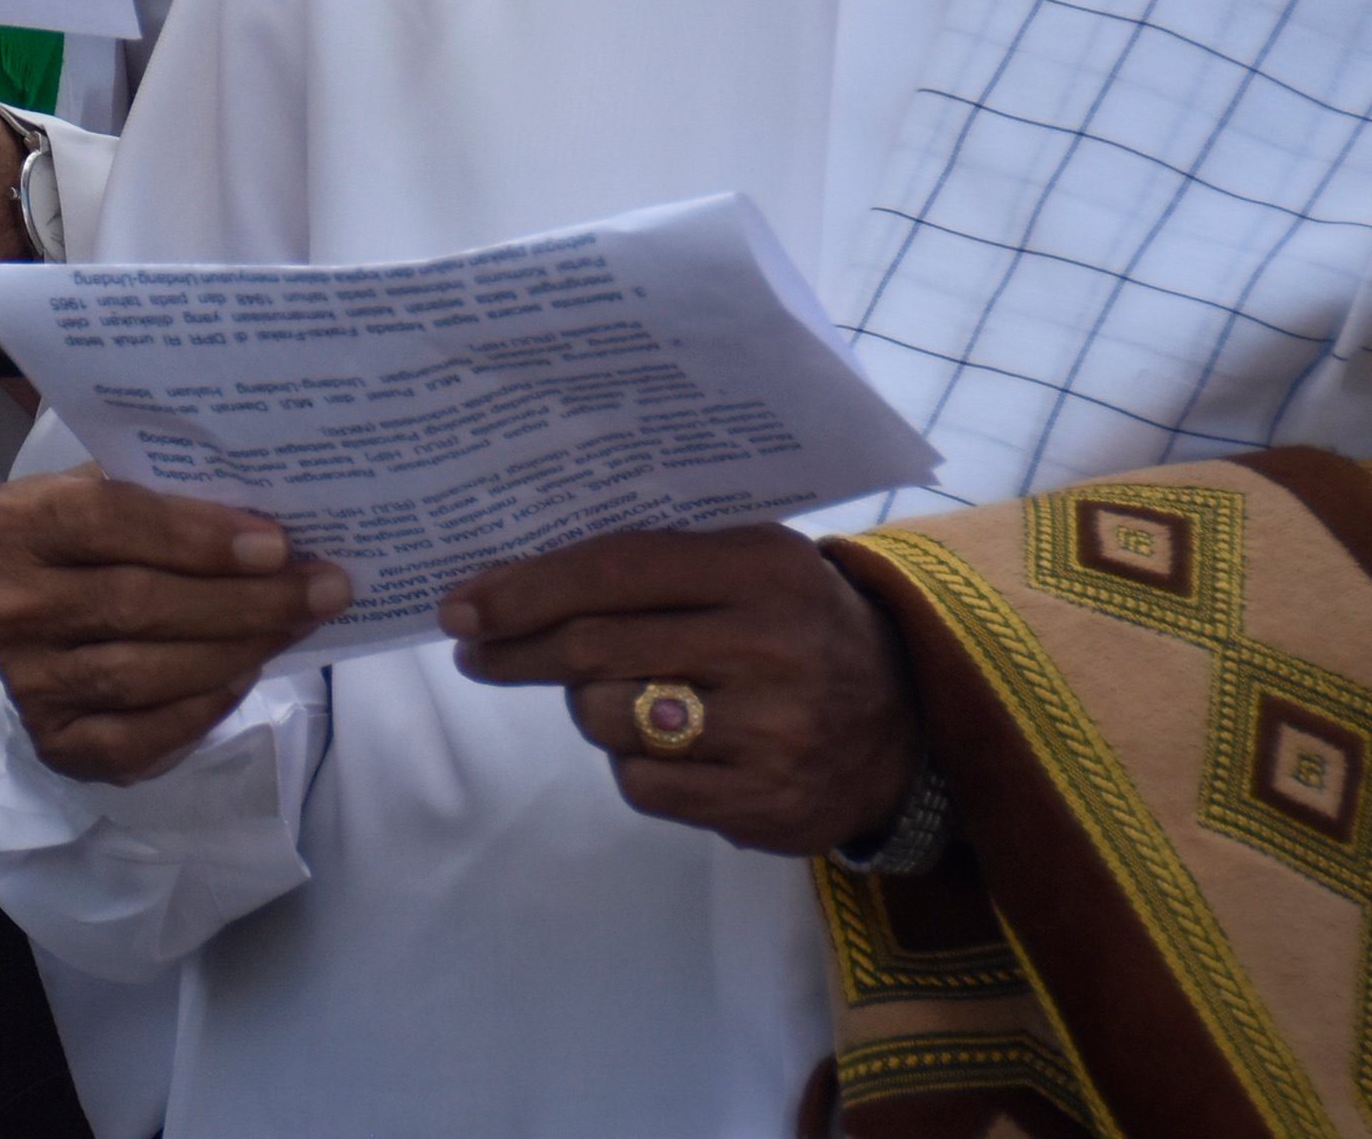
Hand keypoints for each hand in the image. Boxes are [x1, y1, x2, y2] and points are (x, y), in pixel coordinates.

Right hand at [0, 467, 349, 782]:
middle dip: (243, 599)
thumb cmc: (105, 544)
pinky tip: (245, 676)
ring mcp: (26, 680)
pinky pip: (141, 736)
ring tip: (296, 626)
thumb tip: (275, 522)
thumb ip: (174, 498)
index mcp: (20, 523)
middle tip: (320, 590)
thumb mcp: (120, 498)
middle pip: (137, 603)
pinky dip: (204, 708)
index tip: (276, 545)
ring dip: (237, 651)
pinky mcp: (55, 742)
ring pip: (145, 672)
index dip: (196, 535)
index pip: (108, 519)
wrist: (54, 619)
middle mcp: (9, 603)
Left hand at [443, 526, 921, 854]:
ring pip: (608, 720)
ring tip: (624, 696)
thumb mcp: (744, 566)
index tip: (460, 605)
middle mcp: (772, 647)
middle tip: (475, 652)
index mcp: (760, 568)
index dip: (524, 591)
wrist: (911, 723)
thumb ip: (646, 567)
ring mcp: (774, 734)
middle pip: (595, 650)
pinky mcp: (768, 805)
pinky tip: (672, 747)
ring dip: (589, 708)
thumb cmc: (793, 625)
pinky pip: (643, 785)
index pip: (612, 572)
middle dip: (517, 650)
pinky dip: (634, 765)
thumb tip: (505, 584)